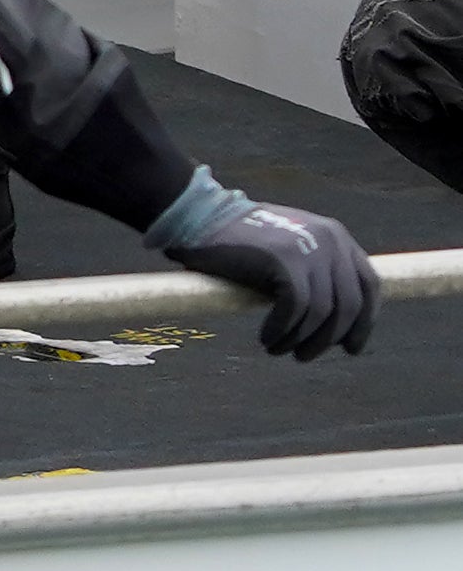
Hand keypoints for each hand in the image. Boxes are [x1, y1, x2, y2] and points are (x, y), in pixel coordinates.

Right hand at [172, 201, 379, 359]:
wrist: (200, 215)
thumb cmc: (240, 239)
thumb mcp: (292, 246)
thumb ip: (316, 270)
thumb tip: (335, 319)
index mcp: (337, 236)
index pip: (369, 286)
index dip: (364, 322)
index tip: (349, 347)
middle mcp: (330, 240)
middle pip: (350, 305)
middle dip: (330, 339)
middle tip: (305, 356)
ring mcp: (308, 249)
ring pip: (323, 313)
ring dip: (303, 340)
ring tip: (280, 349)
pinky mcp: (284, 260)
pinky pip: (295, 310)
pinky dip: (283, 330)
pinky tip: (267, 338)